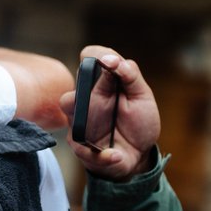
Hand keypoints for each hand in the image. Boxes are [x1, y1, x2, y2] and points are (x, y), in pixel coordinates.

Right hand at [59, 48, 160, 180]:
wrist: (140, 153)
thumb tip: (118, 61)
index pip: (89, 58)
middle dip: (80, 92)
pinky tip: (116, 155)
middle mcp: (86, 99)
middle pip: (70, 89)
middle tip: (97, 96)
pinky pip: (82, 148)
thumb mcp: (142, 97)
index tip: (110, 62)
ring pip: (68, 113)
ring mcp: (80, 122)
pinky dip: (102, 154)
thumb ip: (131, 76)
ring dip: (80, 119)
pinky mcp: (81, 146)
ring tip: (103, 128)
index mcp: (101, 83)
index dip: (95, 55)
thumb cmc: (139, 122)